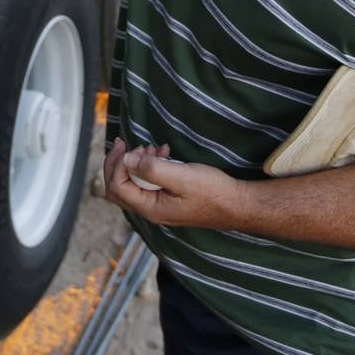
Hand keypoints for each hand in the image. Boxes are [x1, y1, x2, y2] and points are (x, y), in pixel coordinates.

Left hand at [102, 137, 246, 228]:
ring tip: (153, 147)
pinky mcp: (168, 198)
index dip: (117, 164)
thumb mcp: (182, 177)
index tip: (128, 145)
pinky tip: (164, 153)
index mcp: (150, 208)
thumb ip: (152, 169)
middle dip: (119, 163)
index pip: (117, 187)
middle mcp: (151, 210)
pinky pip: (149, 182)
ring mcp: (159, 205)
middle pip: (119, 188)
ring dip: (137, 162)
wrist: (237, 204)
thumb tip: (127, 159)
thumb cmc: (213, 191)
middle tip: (127, 143)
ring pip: (134, 183)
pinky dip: (150, 166)